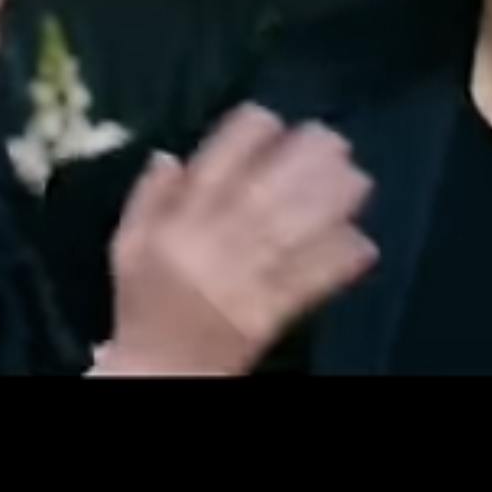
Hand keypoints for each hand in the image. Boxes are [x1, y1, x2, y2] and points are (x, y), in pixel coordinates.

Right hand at [93, 106, 375, 375]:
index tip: (276, 121)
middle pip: (266, 191)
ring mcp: (244, 279)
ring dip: (330, 204)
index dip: (250, 135)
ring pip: (293, 231)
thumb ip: (148, 198)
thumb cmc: (145, 304)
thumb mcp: (128, 246)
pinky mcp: (269, 314)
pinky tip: (363, 241)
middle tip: (336, 141)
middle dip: (305, 161)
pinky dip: (337, 261)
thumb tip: (168, 154)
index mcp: (178, 225)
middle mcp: (212, 244)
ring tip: (358, 181)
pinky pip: (308, 282)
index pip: (215, 164)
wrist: (160, 370)